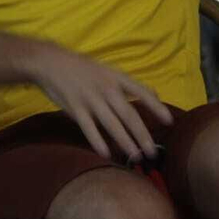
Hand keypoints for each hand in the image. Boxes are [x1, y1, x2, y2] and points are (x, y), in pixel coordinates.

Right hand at [27, 43, 169, 161]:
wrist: (49, 61)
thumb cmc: (80, 67)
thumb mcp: (106, 69)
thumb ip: (127, 84)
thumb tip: (153, 94)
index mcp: (115, 77)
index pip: (141, 92)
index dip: (156, 106)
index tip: (169, 121)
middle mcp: (105, 88)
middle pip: (128, 114)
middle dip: (142, 134)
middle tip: (152, 152)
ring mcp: (90, 98)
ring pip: (112, 124)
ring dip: (125, 142)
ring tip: (136, 157)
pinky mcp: (75, 108)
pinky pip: (89, 128)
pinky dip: (98, 142)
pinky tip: (106, 154)